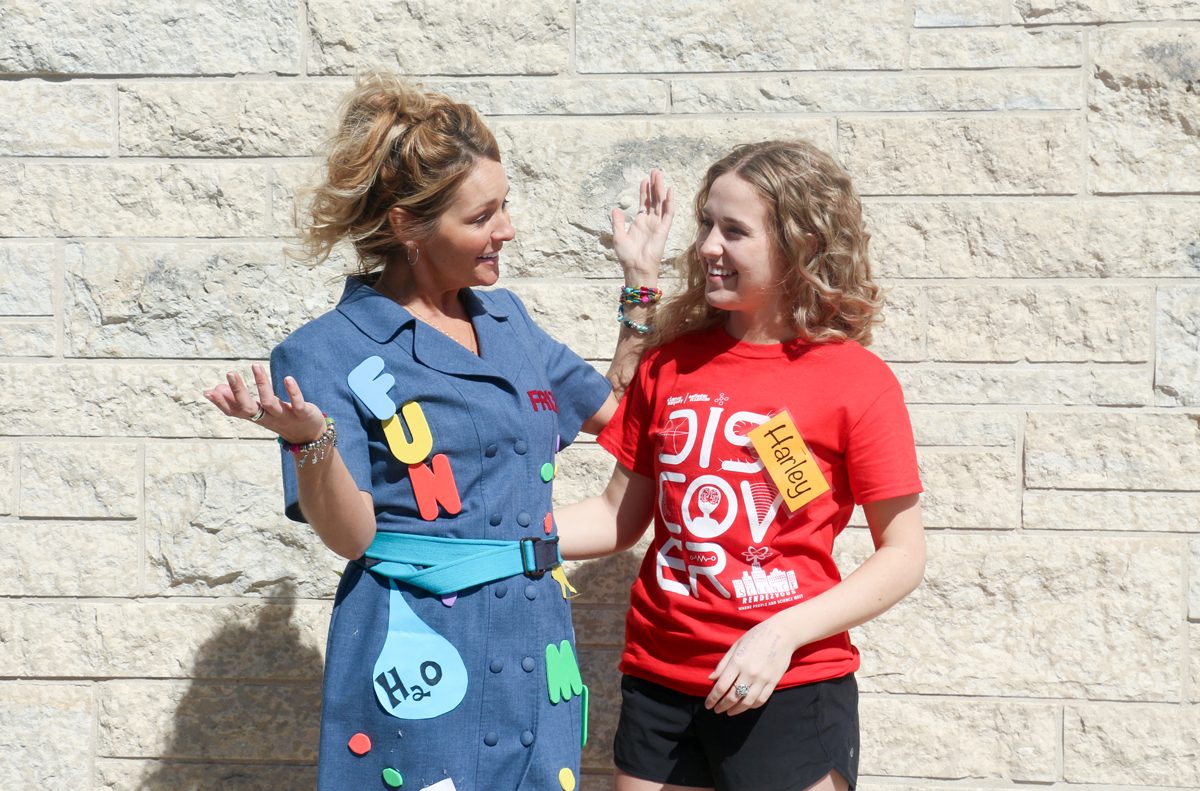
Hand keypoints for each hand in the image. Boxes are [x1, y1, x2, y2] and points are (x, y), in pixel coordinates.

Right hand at [203, 363, 327, 444]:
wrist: (308, 436)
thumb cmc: (280, 419)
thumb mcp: (258, 411)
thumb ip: (239, 401)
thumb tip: (216, 388)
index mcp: (256, 416)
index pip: (235, 411)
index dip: (221, 403)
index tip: (207, 391)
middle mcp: (267, 417)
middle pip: (249, 407)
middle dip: (238, 391)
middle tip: (230, 372)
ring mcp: (284, 416)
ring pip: (270, 402)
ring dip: (262, 384)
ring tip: (256, 365)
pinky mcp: (302, 414)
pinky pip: (297, 403)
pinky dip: (293, 392)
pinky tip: (288, 378)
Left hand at [610, 168, 674, 280]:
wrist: (636, 267)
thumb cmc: (627, 256)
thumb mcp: (618, 236)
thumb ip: (618, 222)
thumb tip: (615, 209)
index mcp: (640, 223)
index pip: (644, 203)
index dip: (644, 192)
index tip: (644, 180)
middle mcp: (650, 222)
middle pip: (654, 200)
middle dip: (654, 186)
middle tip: (655, 171)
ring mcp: (658, 225)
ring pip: (661, 203)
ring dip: (661, 189)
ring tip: (659, 176)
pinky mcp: (664, 230)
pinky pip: (668, 214)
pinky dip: (670, 203)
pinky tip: (669, 192)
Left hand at [705, 618, 794, 715]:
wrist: (782, 634)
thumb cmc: (756, 636)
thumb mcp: (736, 646)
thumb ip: (723, 664)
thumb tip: (711, 679)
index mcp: (737, 662)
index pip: (721, 687)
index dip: (712, 698)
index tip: (708, 705)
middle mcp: (749, 673)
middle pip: (733, 697)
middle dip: (722, 706)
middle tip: (717, 710)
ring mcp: (763, 679)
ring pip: (747, 702)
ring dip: (736, 710)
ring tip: (729, 711)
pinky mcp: (773, 682)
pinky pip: (761, 699)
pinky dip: (752, 706)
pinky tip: (745, 706)